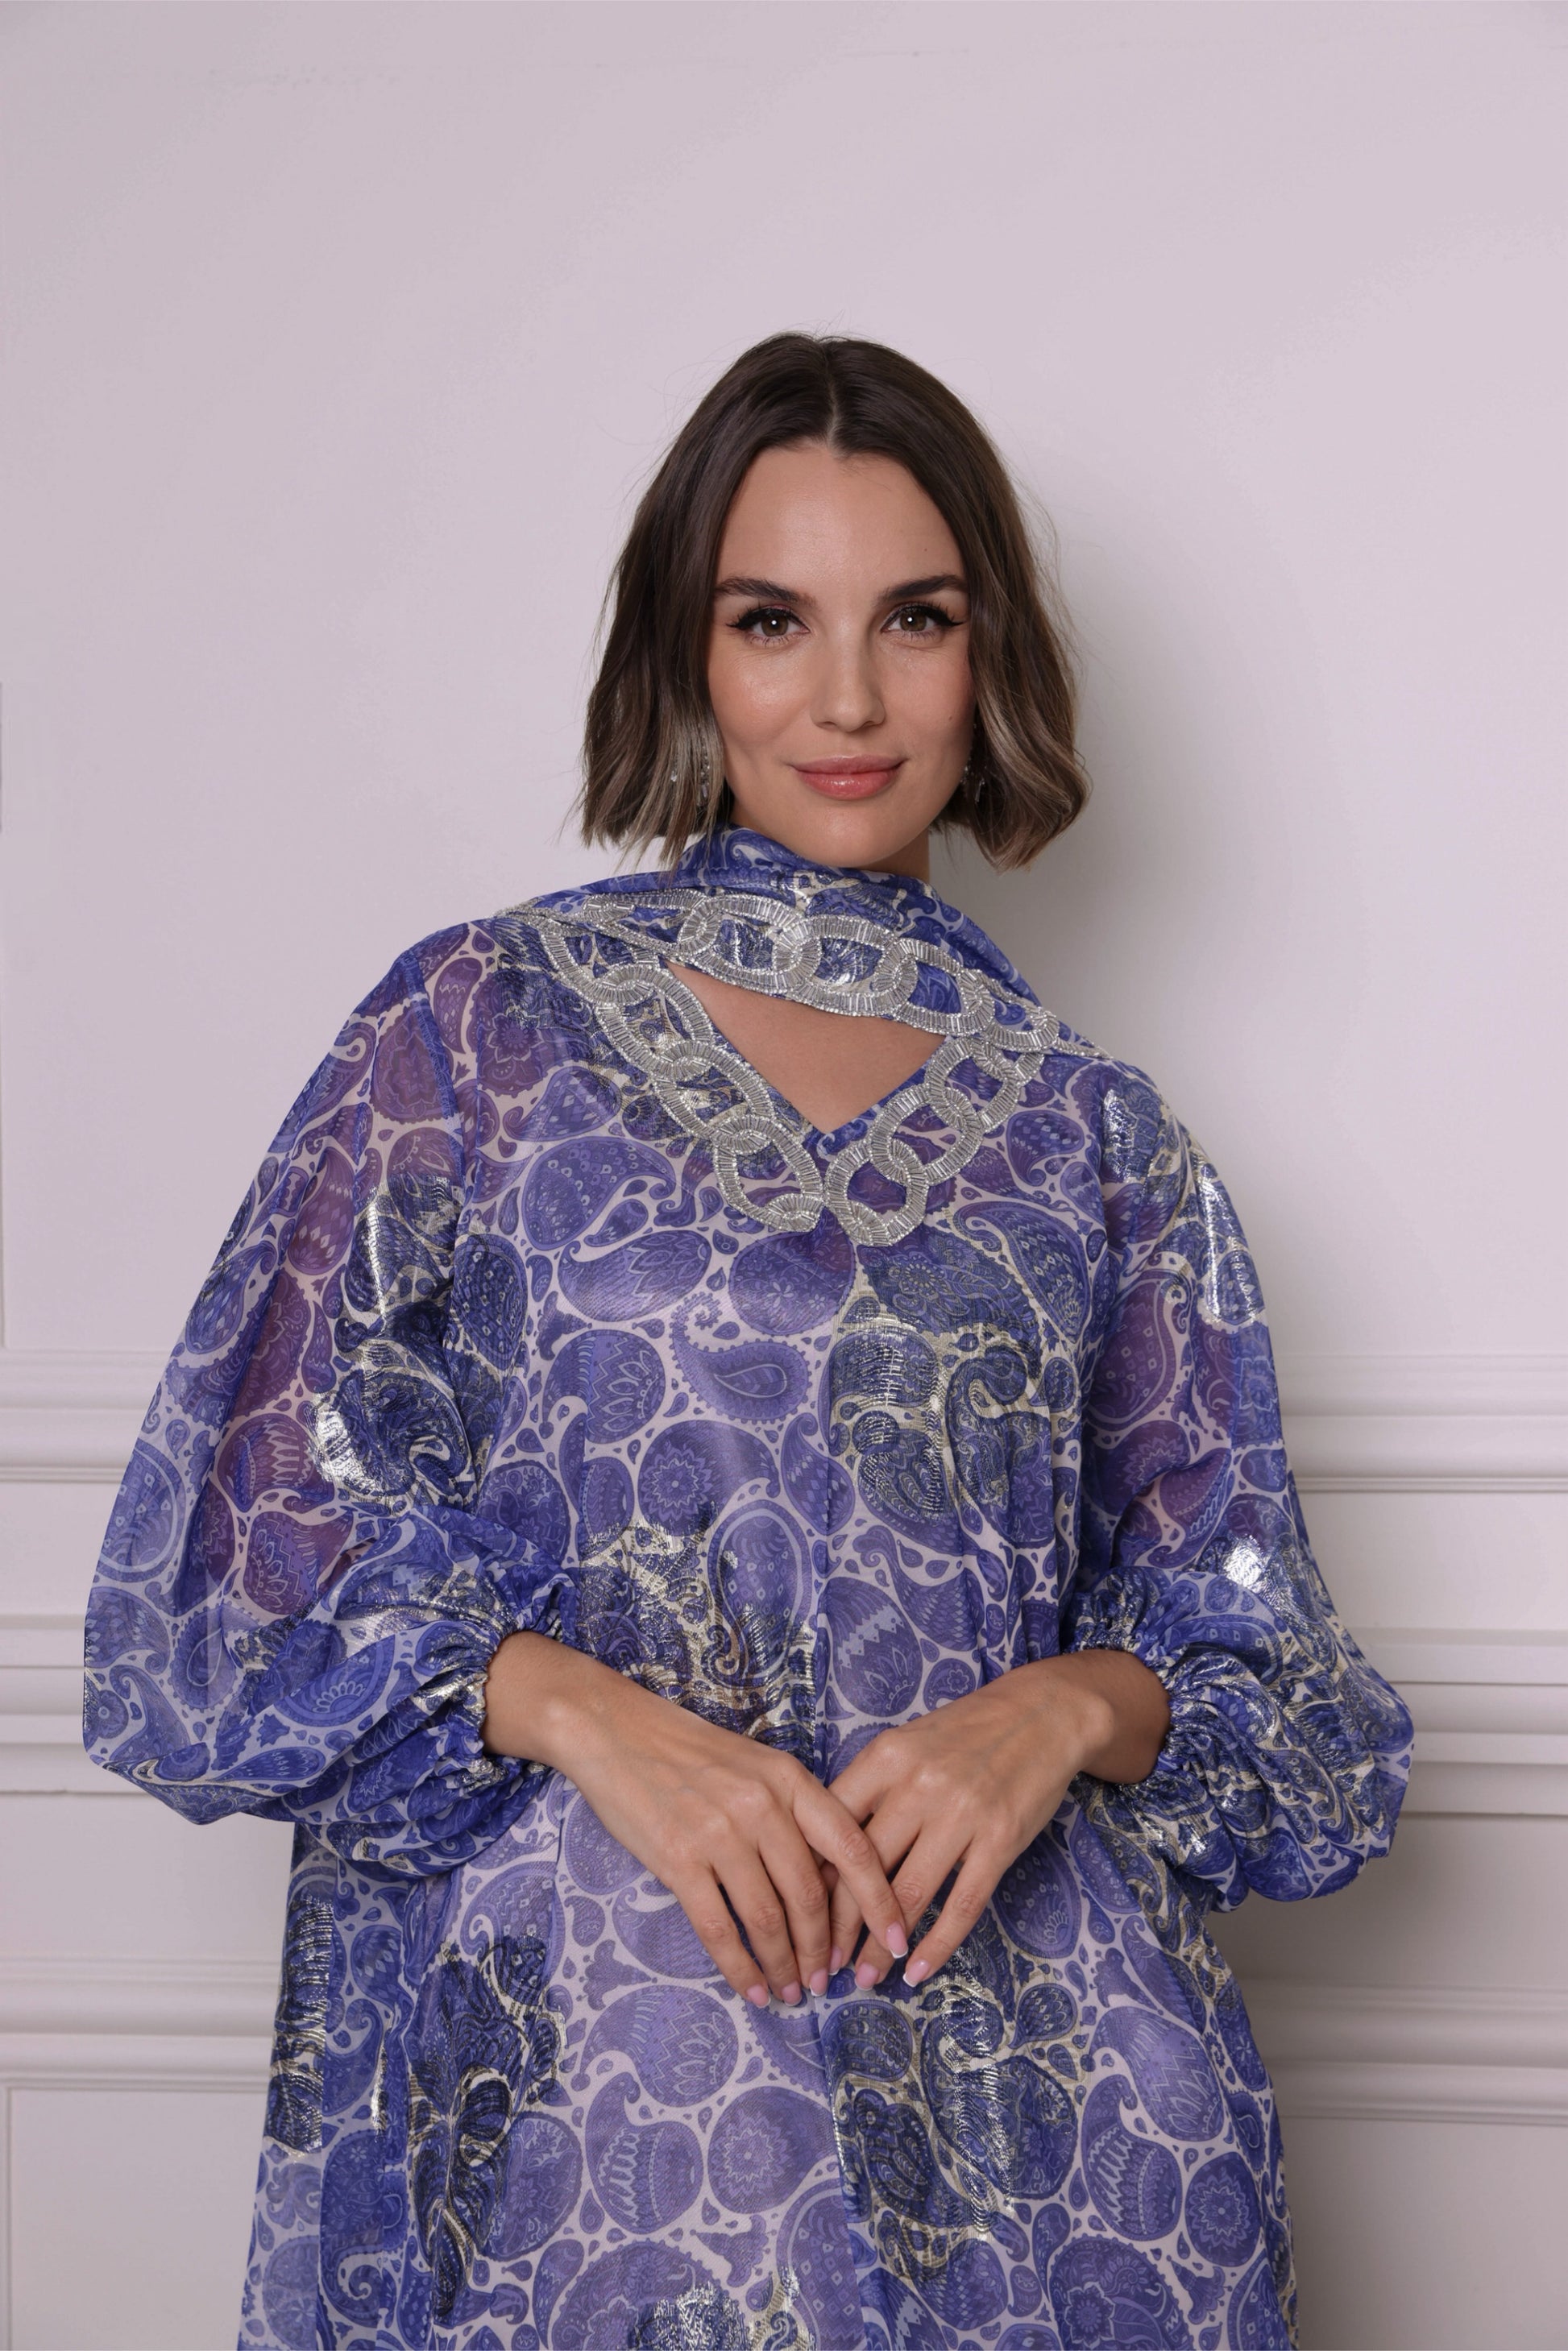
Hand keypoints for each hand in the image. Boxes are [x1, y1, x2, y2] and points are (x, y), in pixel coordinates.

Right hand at [481, 1632, 908, 2007]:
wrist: (616, 1731)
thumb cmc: (690, 1752)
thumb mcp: (757, 1766)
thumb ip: (793, 1814)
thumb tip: (827, 1884)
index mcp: (790, 1779)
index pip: (852, 1848)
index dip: (880, 1901)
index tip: (897, 1939)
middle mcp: (763, 1805)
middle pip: (811, 1895)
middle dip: (824, 1948)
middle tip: (828, 1980)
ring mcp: (720, 1833)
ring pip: (769, 1918)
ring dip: (785, 1965)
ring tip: (792, 1991)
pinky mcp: (679, 1859)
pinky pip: (719, 1928)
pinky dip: (741, 1967)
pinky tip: (753, 1988)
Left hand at [825, 1649, 1169, 1989]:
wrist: (1042, 1713)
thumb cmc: (964, 1732)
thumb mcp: (906, 1743)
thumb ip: (869, 1789)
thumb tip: (824, 1851)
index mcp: (886, 1757)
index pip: (833, 1827)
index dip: (811, 1878)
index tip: (796, 1915)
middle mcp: (918, 1786)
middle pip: (864, 1869)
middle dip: (839, 1926)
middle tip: (822, 1964)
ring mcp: (962, 1814)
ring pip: (908, 1895)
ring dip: (882, 1946)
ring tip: (863, 1977)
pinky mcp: (1001, 1839)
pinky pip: (963, 1903)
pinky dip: (937, 1944)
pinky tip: (919, 1972)